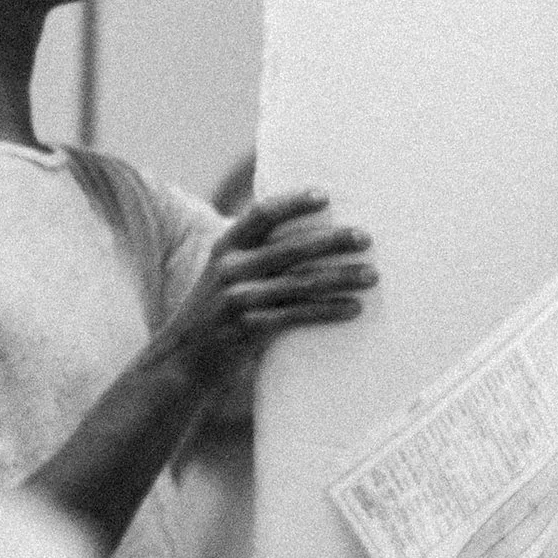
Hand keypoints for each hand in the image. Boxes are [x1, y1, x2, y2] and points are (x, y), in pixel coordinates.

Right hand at [156, 189, 375, 386]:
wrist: (185, 361)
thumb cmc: (217, 311)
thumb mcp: (225, 274)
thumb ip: (255, 254)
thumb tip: (310, 234)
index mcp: (226, 246)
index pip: (262, 214)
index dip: (293, 202)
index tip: (325, 195)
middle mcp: (230, 268)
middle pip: (291, 247)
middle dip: (332, 241)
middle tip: (366, 238)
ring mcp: (239, 298)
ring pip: (301, 283)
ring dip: (341, 278)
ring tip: (372, 275)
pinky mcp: (249, 328)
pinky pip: (298, 315)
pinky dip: (329, 310)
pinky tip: (352, 308)